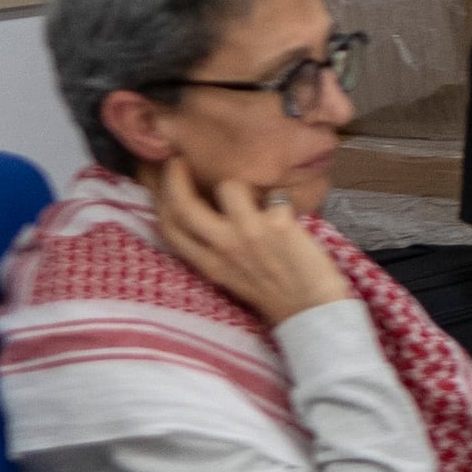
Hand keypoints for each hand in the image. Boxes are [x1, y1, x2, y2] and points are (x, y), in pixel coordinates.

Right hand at [149, 157, 350, 327]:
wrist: (312, 309)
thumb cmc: (274, 291)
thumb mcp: (230, 276)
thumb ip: (214, 249)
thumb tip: (208, 214)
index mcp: (208, 264)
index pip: (167, 228)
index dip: (160, 200)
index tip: (165, 183)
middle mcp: (222, 247)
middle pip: (182, 204)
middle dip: (174, 176)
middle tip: (180, 161)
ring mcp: (249, 233)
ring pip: (228, 186)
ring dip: (242, 186)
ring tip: (258, 200)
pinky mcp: (278, 223)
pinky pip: (274, 194)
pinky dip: (281, 199)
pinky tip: (289, 214)